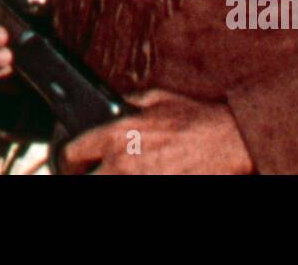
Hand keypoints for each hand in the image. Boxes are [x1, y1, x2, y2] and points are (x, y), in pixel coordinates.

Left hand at [59, 89, 254, 174]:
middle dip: (86, 176)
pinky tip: (142, 177)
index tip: (74, 163)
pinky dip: (135, 184)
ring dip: (109, 181)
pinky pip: (133, 197)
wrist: (227, 141)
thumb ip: (129, 103)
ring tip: (122, 174)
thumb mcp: (156, 99)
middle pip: (85, 181)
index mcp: (115, 136)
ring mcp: (137, 182)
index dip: (70, 159)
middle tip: (94, 173)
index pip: (73, 154)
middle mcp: (121, 163)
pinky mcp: (157, 189)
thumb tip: (118, 105)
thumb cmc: (195, 119)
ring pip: (105, 188)